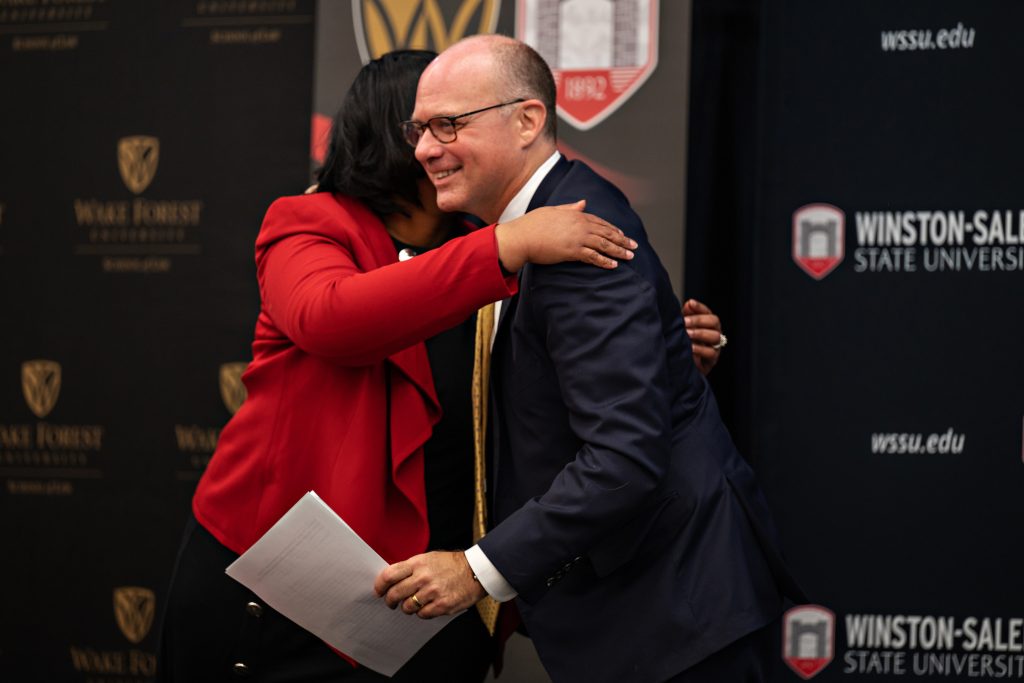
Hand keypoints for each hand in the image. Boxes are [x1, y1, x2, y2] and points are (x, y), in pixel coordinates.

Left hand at [374, 551, 485, 618]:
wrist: (475, 571)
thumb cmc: (450, 565)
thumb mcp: (429, 558)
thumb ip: (411, 568)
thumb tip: (391, 580)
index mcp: (418, 563)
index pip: (389, 575)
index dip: (379, 585)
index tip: (378, 591)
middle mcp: (423, 577)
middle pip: (395, 594)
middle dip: (390, 601)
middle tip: (392, 602)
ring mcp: (432, 592)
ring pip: (407, 607)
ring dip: (408, 607)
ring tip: (414, 602)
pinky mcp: (442, 605)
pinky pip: (422, 614)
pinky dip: (422, 612)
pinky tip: (428, 605)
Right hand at [494, 200, 636, 272]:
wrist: (522, 237)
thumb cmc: (533, 224)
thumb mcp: (553, 211)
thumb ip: (570, 207)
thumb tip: (583, 203)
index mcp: (575, 214)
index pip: (600, 221)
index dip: (613, 229)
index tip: (622, 234)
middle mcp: (580, 225)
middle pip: (606, 232)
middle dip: (622, 240)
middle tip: (634, 246)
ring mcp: (577, 238)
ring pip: (604, 244)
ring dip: (618, 251)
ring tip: (629, 257)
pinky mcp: (573, 251)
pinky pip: (593, 256)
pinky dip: (605, 261)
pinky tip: (614, 265)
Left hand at [683, 298, 722, 375]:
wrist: (680, 367)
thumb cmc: (682, 344)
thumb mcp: (682, 329)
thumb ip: (686, 316)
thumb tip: (689, 304)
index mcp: (707, 324)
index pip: (707, 312)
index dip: (700, 307)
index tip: (690, 303)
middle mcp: (714, 333)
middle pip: (714, 321)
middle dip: (698, 320)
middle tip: (684, 322)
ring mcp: (715, 347)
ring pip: (716, 336)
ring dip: (700, 333)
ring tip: (687, 334)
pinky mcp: (712, 360)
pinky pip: (711, 353)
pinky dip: (701, 349)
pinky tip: (690, 347)